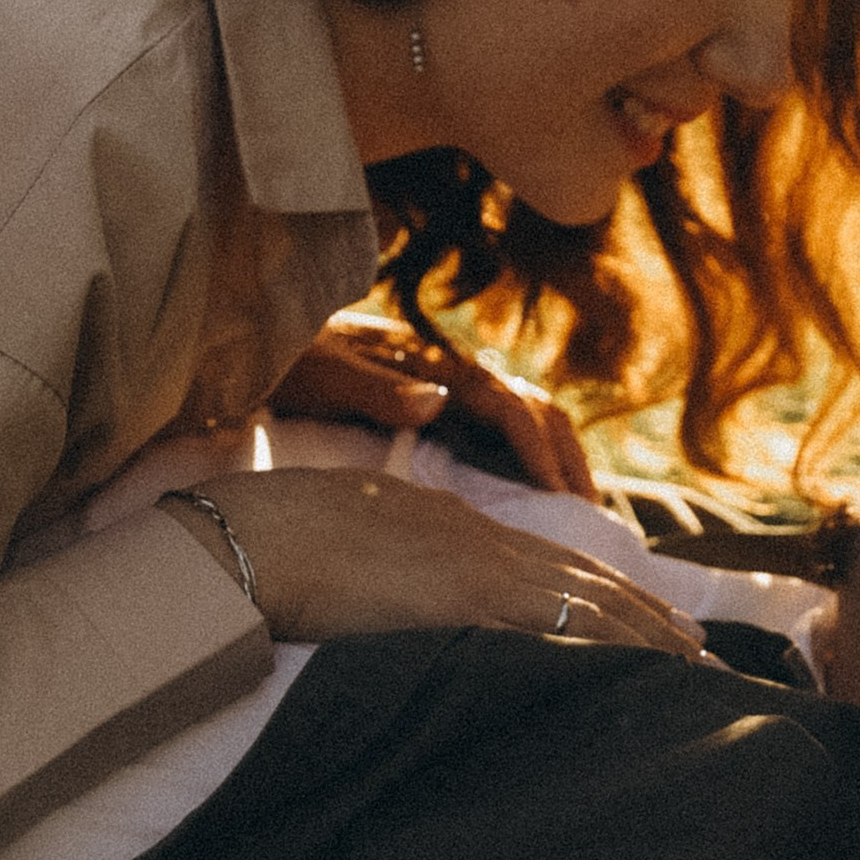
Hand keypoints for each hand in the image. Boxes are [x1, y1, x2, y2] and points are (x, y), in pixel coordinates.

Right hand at [162, 467, 698, 655]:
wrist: (245, 536)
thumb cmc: (274, 538)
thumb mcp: (350, 538)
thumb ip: (393, 559)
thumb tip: (409, 594)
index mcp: (450, 524)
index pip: (548, 562)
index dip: (603, 587)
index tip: (647, 611)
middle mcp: (477, 539)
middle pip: (583, 580)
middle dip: (644, 614)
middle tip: (698, 647)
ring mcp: (474, 568)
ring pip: (584, 603)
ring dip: (642, 634)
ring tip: (689, 663)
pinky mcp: (463, 602)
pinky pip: (550, 629)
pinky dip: (600, 648)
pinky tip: (633, 672)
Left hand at [271, 314, 597, 498]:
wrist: (265, 344)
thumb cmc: (290, 364)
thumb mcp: (320, 376)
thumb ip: (374, 388)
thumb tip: (437, 399)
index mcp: (435, 366)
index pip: (509, 405)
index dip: (539, 450)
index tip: (561, 495)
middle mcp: (454, 375)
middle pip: (536, 409)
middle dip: (568, 458)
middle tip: (593, 515)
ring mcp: (452, 391)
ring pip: (528, 419)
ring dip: (559, 458)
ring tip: (582, 509)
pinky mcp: (442, 409)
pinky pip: (503, 433)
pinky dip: (533, 460)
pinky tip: (538, 496)